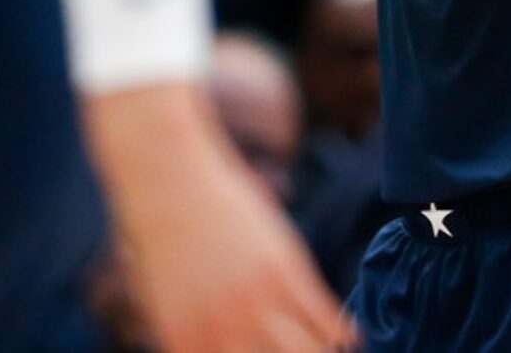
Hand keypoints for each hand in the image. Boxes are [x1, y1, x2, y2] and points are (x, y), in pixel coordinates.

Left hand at [87, 85, 354, 352]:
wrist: (166, 174)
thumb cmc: (161, 234)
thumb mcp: (163, 298)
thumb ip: (191, 337)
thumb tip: (214, 349)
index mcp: (188, 344)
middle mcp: (225, 332)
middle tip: (299, 350)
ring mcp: (257, 302)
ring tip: (326, 348)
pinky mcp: (283, 270)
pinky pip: (325, 319)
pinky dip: (342, 334)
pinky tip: (349, 338)